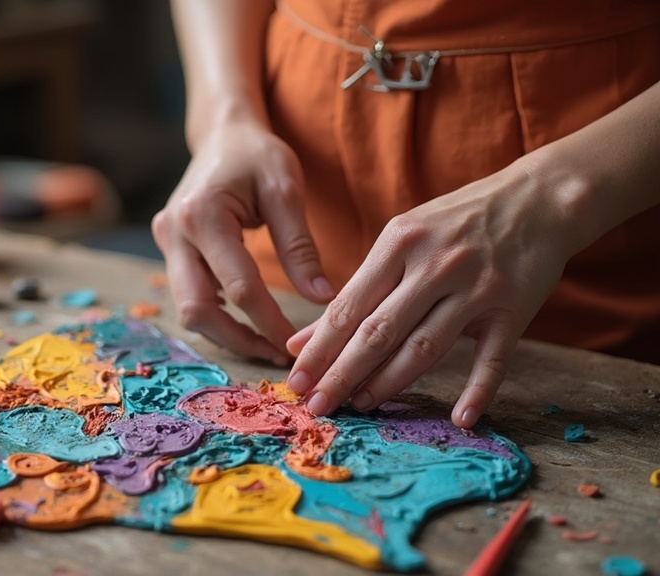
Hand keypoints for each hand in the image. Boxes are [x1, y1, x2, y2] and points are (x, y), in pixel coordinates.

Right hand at [152, 121, 333, 364]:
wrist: (222, 134)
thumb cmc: (257, 154)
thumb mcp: (285, 191)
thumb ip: (300, 247)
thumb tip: (323, 299)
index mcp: (201, 216)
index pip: (238, 287)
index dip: (270, 321)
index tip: (299, 343)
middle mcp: (172, 234)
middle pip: (197, 310)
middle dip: (239, 339)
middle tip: (278, 355)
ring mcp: (164, 243)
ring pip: (188, 309)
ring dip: (226, 333)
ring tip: (267, 344)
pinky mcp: (169, 251)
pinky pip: (190, 295)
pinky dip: (217, 315)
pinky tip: (248, 322)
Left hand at [286, 159, 576, 427]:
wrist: (538, 199)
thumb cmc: (455, 224)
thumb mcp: (400, 243)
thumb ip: (355, 294)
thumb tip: (299, 341)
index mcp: (399, 243)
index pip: (349, 306)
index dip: (319, 348)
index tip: (296, 380)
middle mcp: (435, 265)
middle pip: (379, 330)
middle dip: (342, 372)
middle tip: (316, 406)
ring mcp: (476, 287)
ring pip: (425, 346)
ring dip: (390, 382)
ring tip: (361, 406)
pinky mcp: (514, 309)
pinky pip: (493, 357)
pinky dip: (478, 389)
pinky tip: (461, 418)